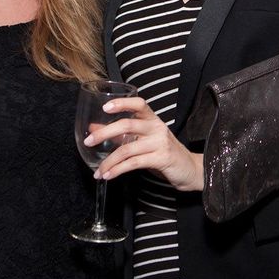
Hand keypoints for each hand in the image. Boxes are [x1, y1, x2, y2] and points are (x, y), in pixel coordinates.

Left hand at [85, 97, 203, 191]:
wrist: (189, 169)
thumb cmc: (162, 152)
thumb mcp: (142, 140)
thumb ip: (119, 134)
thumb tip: (94, 127)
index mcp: (152, 120)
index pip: (139, 104)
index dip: (122, 103)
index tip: (105, 107)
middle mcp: (157, 128)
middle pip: (127, 124)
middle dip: (105, 133)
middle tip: (89, 142)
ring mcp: (160, 143)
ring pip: (128, 148)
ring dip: (109, 161)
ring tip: (98, 171)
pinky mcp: (161, 158)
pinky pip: (134, 163)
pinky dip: (118, 170)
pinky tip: (109, 175)